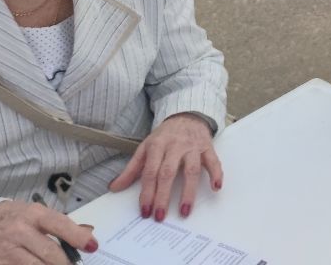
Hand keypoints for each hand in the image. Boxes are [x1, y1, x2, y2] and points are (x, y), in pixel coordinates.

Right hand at [0, 200, 96, 264]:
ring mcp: (4, 251)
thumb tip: (87, 231)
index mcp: (31, 214)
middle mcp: (18, 231)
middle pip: (50, 253)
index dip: (78, 236)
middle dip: (65, 264)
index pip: (60, 224)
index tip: (92, 246)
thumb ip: (56, 223)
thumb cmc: (4, 218)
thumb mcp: (29, 213)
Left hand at [108, 113, 222, 221]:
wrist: (186, 115)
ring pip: (191, 170)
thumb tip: (114, 188)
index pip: (150, 172)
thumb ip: (132, 169)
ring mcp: (192, 147)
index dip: (147, 193)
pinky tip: (216, 187)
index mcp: (157, 146)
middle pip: (168, 173)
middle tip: (159, 216)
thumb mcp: (145, 148)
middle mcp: (175, 146)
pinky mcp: (207, 147)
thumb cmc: (164, 136)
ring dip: (188, 192)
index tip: (145, 211)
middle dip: (163, 196)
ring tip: (184, 211)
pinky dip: (216, 173)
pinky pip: (213, 161)